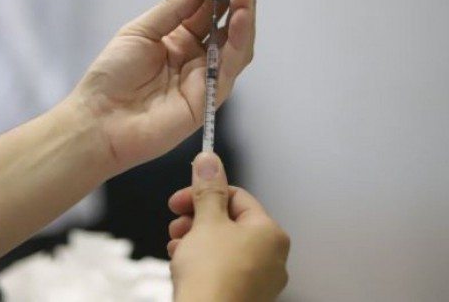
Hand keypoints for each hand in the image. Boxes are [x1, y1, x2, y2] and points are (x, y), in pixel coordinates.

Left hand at [71, 0, 257, 173]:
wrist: (99, 119)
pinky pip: (230, 67)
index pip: (209, 5)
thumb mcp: (140, 30)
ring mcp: (205, 76)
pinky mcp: (209, 97)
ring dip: (245, 15)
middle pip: (227, 21)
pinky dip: (239, 41)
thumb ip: (174, 9)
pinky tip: (240, 19)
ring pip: (236, 43)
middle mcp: (196, 55)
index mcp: (177, 37)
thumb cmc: (112, 75)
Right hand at [168, 153, 289, 301]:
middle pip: (230, 223)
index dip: (204, 194)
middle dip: (197, 220)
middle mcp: (272, 257)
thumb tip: (209, 160)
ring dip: (195, 242)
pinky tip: (183, 266)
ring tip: (176, 248)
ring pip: (224, 247)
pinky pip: (223, 270)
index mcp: (270, 233)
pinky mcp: (244, 297)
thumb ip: (208, 188)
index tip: (179, 200)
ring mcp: (260, 281)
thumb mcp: (206, 222)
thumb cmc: (211, 275)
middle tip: (176, 225)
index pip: (236, 197)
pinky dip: (202, 264)